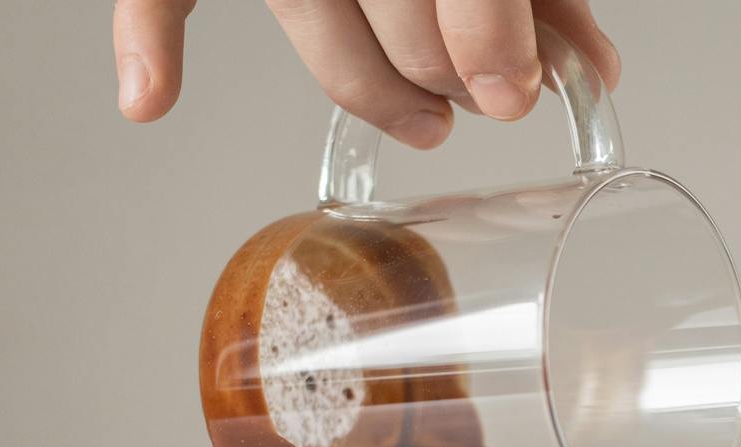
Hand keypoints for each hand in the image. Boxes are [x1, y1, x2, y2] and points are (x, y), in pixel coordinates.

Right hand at [113, 0, 619, 147]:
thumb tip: (591, 68)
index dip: (496, 47)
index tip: (517, 93)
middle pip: (402, 33)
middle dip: (452, 76)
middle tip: (487, 93)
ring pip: (319, 37)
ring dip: (382, 99)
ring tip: (431, 121)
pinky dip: (148, 38)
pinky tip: (151, 97)